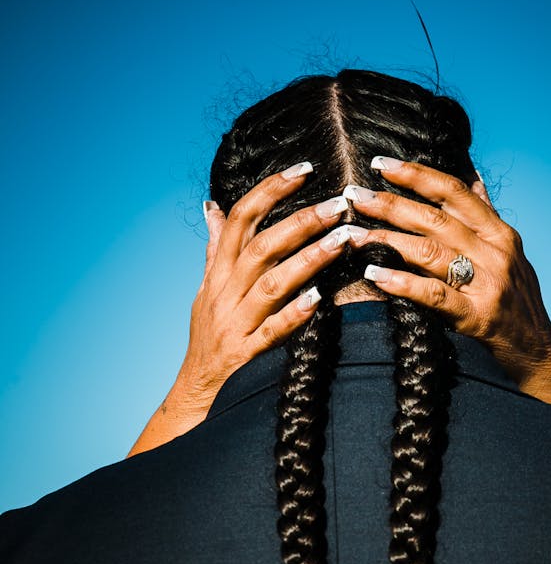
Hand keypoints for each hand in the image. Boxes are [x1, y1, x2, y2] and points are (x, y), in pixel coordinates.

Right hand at [128, 164, 349, 455]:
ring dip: (308, 260)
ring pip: (271, 284)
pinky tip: (318, 300)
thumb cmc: (208, 339)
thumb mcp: (206, 290)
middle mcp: (224, 293)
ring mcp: (235, 324)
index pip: (241, 219)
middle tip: (337, 204)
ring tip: (342, 240)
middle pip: (261, 247)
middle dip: (300, 222)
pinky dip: (293, 314)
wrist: (196, 394)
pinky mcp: (246, 355)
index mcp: (218, 273)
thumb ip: (216, 249)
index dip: (269, 191)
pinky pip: (271, 332)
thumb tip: (213, 206)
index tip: (302, 170)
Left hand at [344, 158, 550, 410]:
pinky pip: (434, 295)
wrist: (541, 354)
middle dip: (390, 204)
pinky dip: (402, 283)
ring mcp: (488, 284)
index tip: (382, 163)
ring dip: (387, 240)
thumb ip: (487, 218)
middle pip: (435, 218)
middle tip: (355, 196)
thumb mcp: (511, 254)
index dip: (417, 175)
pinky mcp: (478, 317)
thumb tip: (472, 179)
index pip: (454, 192)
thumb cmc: (519, 305)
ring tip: (354, 235)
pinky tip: (375, 275)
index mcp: (500, 233)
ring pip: (430, 251)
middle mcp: (495, 252)